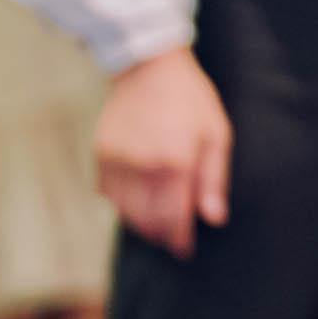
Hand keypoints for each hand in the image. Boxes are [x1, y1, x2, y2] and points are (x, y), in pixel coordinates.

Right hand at [96, 49, 232, 252]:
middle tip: (172, 239)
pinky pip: (106, 194)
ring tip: (156, 224)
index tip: (184, 250)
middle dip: (160, 235)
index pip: (173, 218)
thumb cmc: (191, 100)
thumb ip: (213, 180)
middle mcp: (142, 164)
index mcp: (176, 161)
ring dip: (140, 224)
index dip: (178, 240)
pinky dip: (120, 204)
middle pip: (146, 220)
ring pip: (123, 211)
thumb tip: (213, 218)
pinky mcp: (101, 154)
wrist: (149, 68)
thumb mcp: (216, 134)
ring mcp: (117, 160)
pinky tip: (137, 201)